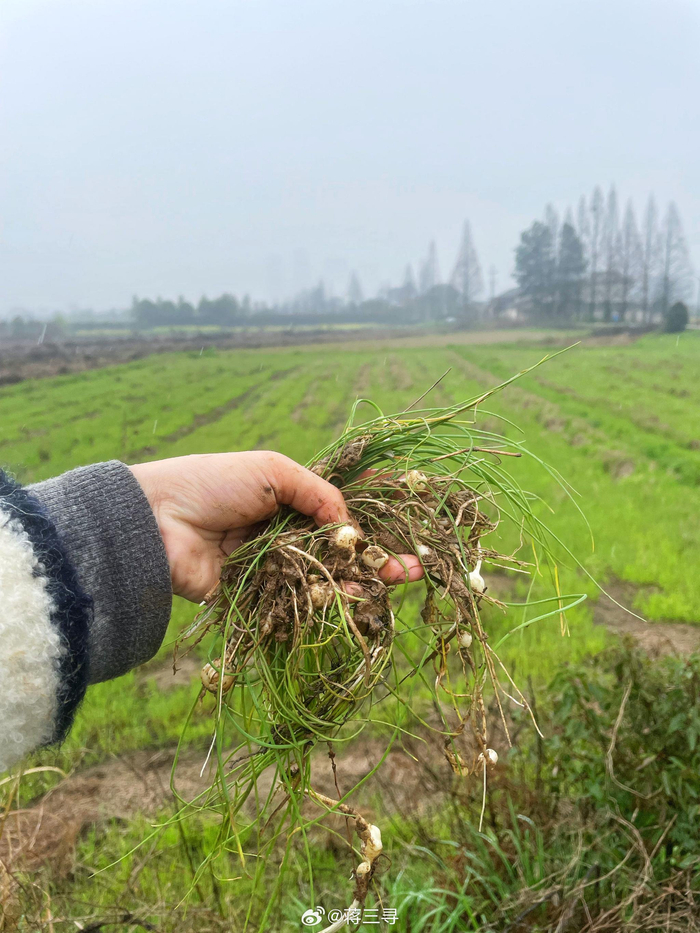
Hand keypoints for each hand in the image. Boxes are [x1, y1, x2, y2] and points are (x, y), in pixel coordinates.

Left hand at [130, 451, 423, 601]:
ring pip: (324, 579)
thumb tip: (351, 525)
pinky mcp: (256, 599)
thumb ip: (317, 494)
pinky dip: (327, 602)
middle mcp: (283, 536)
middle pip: (339, 552)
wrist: (158, 521)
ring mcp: (272, 569)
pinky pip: (297, 602)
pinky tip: (357, 599)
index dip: (372, 526)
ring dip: (361, 582)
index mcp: (286, 502)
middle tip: (414, 570)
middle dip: (376, 560)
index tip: (405, 534)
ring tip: (394, 584)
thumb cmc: (213, 482)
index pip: (339, 516)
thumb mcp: (272, 471)